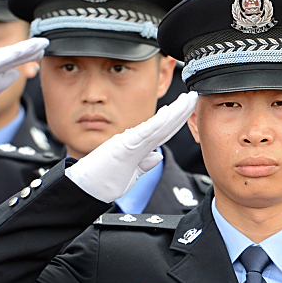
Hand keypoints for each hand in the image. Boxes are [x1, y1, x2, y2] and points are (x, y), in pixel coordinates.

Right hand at [0, 37, 47, 121]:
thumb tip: (14, 75)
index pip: (11, 61)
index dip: (26, 56)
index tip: (40, 52)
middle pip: (11, 55)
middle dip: (29, 50)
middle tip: (45, 43)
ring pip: (6, 54)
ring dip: (23, 49)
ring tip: (38, 44)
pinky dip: (9, 55)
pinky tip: (21, 51)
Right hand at [66, 91, 197, 201]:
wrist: (86, 187)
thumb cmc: (103, 180)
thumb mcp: (130, 174)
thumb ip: (143, 164)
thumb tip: (157, 156)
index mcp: (138, 146)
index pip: (164, 130)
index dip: (178, 119)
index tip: (190, 108)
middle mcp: (135, 139)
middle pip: (165, 124)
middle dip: (182, 110)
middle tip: (195, 95)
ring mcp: (130, 141)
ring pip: (158, 124)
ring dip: (175, 112)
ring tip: (188, 100)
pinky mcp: (124, 146)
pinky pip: (145, 133)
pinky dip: (158, 123)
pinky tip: (169, 113)